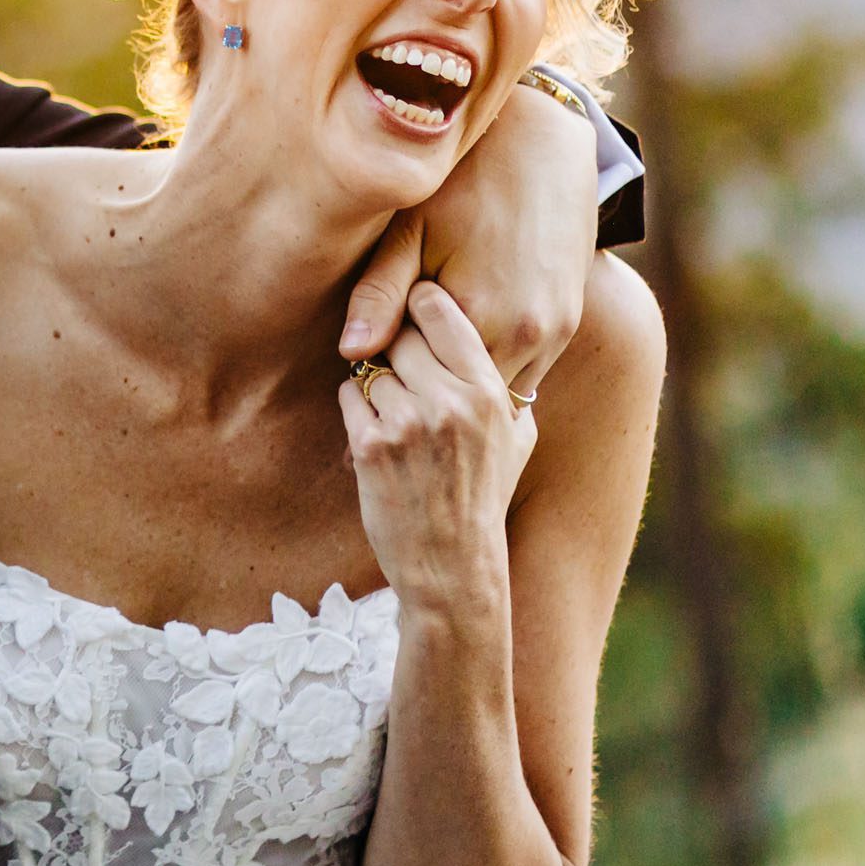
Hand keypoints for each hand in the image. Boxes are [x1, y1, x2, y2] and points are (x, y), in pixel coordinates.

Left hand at [336, 282, 537, 607]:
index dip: (421, 301)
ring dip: (374, 382)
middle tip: (400, 364)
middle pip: (400, 334)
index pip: (442, 312)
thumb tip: (496, 332)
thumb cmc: (484, 496)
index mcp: (489, 392)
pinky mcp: (370, 446)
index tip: (414, 302)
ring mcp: (408, 424)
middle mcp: (450, 402)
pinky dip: (356, 409)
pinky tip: (376, 432)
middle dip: (395, 346)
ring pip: (371, 365)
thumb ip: (504, 385)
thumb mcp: (515, 438)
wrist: (452, 563)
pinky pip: (349, 396)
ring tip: (395, 413)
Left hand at [339, 79, 597, 396]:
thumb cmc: (464, 184)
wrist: (545, 148)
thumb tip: (350, 352)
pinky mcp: (568, 325)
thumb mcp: (411, 232)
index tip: (377, 342)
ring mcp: (553, 334)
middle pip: (462, 393)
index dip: (395, 369)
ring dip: (465, 377)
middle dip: (430, 380)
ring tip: (435, 334)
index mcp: (480, 318)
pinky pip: (526, 371)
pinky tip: (469, 327)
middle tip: (402, 340)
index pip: (423, 383)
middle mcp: (526, 336)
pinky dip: (495, 362)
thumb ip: (381, 293)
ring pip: (496, 388)